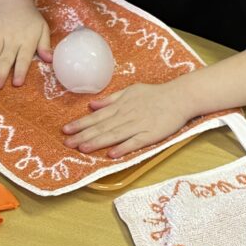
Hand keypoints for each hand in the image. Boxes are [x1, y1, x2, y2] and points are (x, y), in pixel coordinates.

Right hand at [0, 4, 50, 88]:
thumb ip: (45, 44)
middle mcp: (12, 39)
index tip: (16, 83)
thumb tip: (49, 60)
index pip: (23, 58)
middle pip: (5, 58)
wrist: (12, 0)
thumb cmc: (30, 18)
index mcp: (27, 40)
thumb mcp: (42, 28)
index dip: (19, 71)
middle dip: (0, 73)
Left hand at [62, 80, 193, 157]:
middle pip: (101, 127)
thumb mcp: (130, 91)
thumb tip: (92, 105)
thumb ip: (111, 99)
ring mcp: (138, 125)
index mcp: (120, 106)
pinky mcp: (151, 134)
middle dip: (83, 135)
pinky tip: (112, 154)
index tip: (66, 130)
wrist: (180, 97)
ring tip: (82, 148)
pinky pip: (135, 142)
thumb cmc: (155, 94)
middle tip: (67, 143)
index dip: (80, 124)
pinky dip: (123, 148)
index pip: (96, 117)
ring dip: (97, 142)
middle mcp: (126, 115)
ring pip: (114, 135)